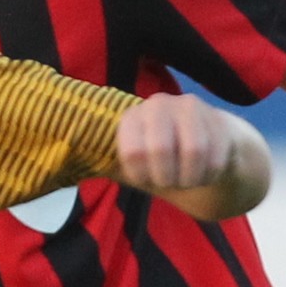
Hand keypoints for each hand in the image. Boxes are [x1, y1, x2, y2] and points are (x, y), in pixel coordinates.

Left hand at [114, 93, 249, 197]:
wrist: (207, 153)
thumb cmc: (162, 163)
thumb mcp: (131, 166)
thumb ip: (104, 165)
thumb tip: (65, 165)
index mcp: (131, 117)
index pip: (130, 151)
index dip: (140, 175)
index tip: (145, 179)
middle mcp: (158, 104)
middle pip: (161, 150)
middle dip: (167, 177)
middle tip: (170, 182)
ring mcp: (191, 108)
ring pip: (193, 151)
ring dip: (191, 176)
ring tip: (188, 177)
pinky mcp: (220, 120)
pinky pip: (217, 156)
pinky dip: (211, 175)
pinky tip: (207, 171)